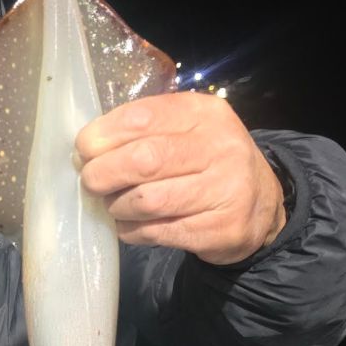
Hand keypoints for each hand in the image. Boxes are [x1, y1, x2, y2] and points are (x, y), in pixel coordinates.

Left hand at [75, 91, 286, 264]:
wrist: (261, 206)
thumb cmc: (207, 163)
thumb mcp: (185, 131)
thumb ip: (142, 132)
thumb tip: (86, 148)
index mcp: (204, 113)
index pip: (141, 117)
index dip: (103, 136)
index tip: (84, 150)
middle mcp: (220, 147)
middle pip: (143, 160)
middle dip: (103, 173)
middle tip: (91, 182)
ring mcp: (225, 190)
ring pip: (147, 201)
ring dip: (117, 206)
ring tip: (114, 205)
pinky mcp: (221, 229)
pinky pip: (158, 232)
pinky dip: (132, 231)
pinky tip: (130, 225)